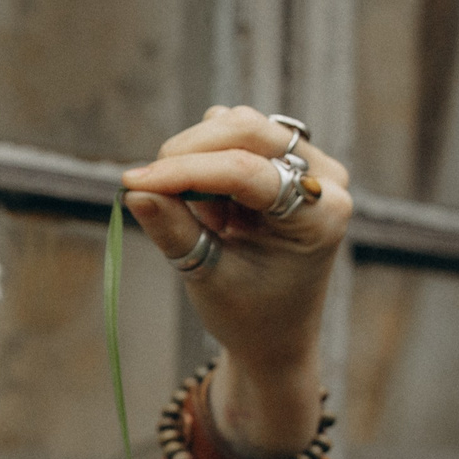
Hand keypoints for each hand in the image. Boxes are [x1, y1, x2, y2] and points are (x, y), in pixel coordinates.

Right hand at [122, 106, 351, 452]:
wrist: (275, 333)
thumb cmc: (249, 314)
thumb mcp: (208, 278)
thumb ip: (174, 230)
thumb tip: (133, 190)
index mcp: (321, 216)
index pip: (247, 172)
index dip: (185, 172)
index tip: (133, 182)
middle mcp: (325, 179)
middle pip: (247, 129)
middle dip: (188, 153)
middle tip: (149, 186)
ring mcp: (311, 163)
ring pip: (238, 125)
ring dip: (199, 159)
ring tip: (202, 216)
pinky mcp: (288, 158)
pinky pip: (237, 134)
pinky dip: (208, 158)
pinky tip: (212, 204)